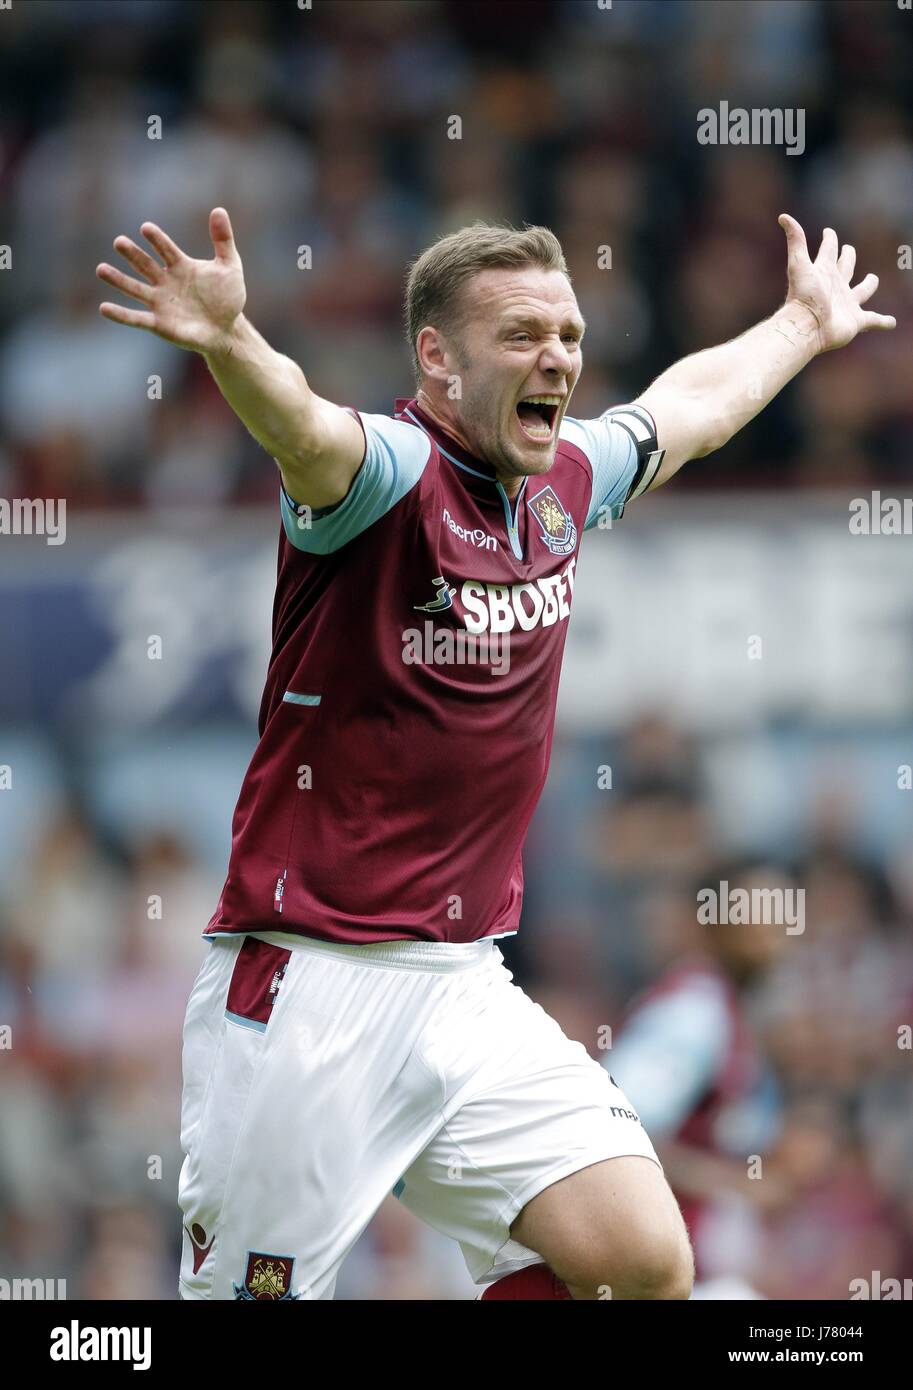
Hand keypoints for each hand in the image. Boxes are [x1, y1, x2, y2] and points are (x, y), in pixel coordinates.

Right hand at [96, 207, 245, 354]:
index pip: (166, 249)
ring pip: (135, 289)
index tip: (146, 228)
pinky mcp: (159, 324)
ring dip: (118, 280)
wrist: (227, 330)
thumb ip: (223, 240)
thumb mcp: (230, 267)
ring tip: (101, 270)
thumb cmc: (227, 298)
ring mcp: (160, 302)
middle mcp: (166, 281)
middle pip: (145, 265)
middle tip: (119, 242)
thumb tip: (219, 210)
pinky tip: (104, 308)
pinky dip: (120, 314)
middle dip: (132, 254)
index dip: (157, 240)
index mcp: (181, 266)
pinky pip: (136, 319)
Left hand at [778, 213, 895, 352]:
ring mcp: (847, 304)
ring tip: (872, 279)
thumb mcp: (799, 263)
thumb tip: (783, 217)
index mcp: (825, 272)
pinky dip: (883, 322)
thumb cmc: (803, 296)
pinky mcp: (856, 321)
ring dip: (868, 286)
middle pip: (845, 269)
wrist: (807, 326)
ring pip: (862, 292)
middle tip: (848, 250)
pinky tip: (891, 323)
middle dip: (848, 259)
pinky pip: (873, 320)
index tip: (828, 232)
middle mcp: (836, 287)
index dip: (829, 240)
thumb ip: (795, 240)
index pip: (828, 251)